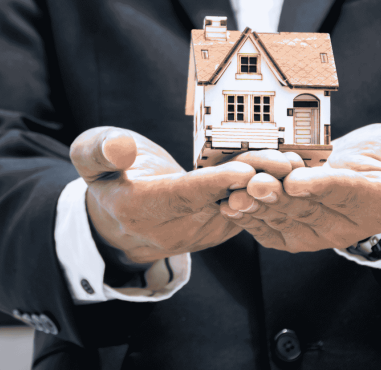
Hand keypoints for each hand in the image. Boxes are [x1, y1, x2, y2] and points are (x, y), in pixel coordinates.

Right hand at [71, 127, 283, 264]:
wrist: (119, 218)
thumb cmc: (108, 176)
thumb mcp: (88, 158)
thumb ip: (98, 151)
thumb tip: (122, 147)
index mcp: (138, 210)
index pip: (181, 197)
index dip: (212, 185)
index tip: (241, 170)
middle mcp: (170, 229)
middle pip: (218, 202)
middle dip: (253, 182)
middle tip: (283, 162)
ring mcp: (196, 234)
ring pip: (237, 208)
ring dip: (265, 189)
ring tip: (292, 164)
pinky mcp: (216, 231)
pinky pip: (244, 212)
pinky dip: (264, 194)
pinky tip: (285, 173)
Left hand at [220, 124, 380, 252]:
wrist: (371, 172)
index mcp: (372, 205)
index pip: (342, 193)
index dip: (318, 186)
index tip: (296, 180)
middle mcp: (341, 223)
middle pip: (304, 207)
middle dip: (277, 195)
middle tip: (254, 183)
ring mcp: (314, 228)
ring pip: (280, 216)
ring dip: (255, 205)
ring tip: (234, 193)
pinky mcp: (292, 228)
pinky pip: (268, 227)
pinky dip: (248, 216)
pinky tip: (228, 204)